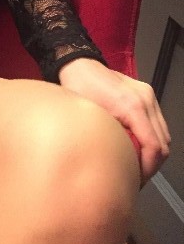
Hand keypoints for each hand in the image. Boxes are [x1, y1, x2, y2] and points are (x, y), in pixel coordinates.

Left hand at [58, 58, 169, 183]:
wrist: (79, 64)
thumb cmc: (80, 87)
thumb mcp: (91, 118)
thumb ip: (109, 140)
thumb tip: (116, 164)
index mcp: (133, 106)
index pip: (153, 146)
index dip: (147, 168)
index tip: (137, 179)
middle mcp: (145, 99)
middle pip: (163, 143)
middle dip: (152, 164)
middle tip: (136, 177)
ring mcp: (148, 96)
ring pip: (163, 134)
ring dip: (153, 152)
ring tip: (137, 164)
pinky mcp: (146, 95)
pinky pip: (157, 123)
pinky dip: (152, 138)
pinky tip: (137, 146)